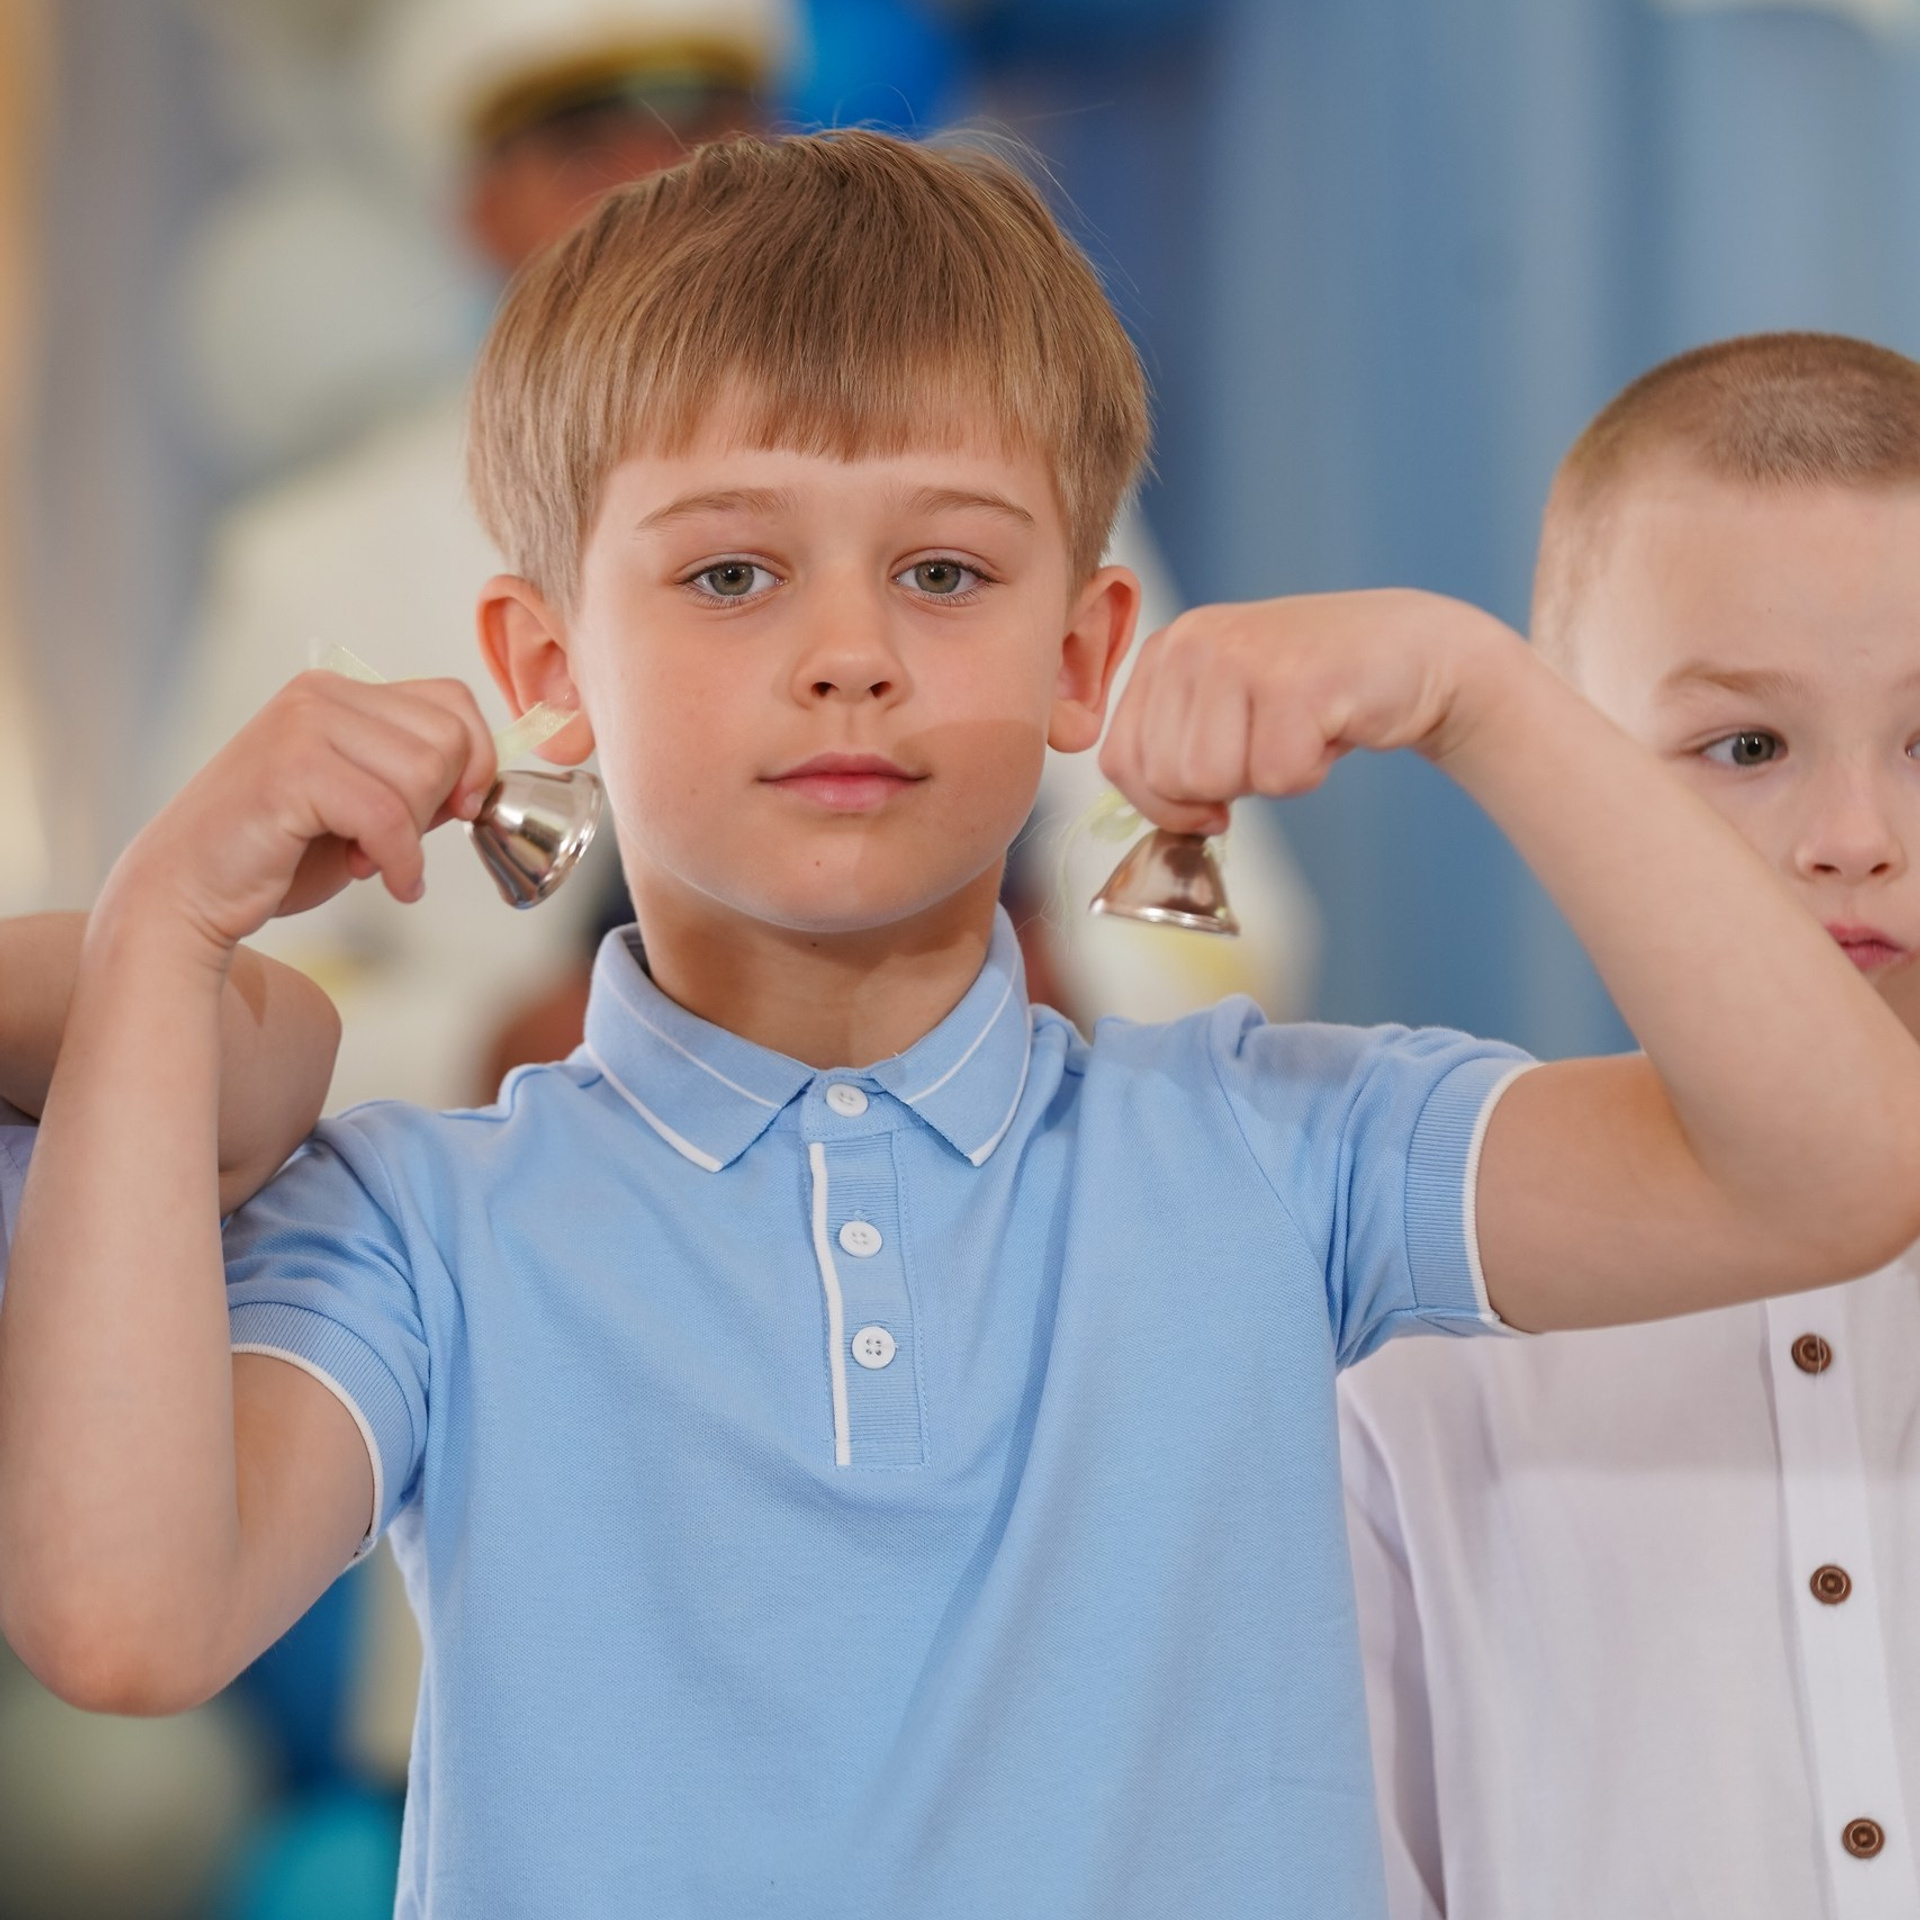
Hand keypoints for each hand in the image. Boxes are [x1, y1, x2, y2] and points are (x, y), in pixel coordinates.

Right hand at [118, 672, 496, 957]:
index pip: (453, 701)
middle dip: (438, 804)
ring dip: (411, 837)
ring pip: (423, 775)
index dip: (476, 760)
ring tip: (367, 857)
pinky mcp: (291, 770)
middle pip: (447, 739)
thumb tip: (483, 779)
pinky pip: (388, 816)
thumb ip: (415, 781)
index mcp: (339, 692)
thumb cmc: (279, 854)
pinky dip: (401, 861)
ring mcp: (302, 726)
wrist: (187, 891)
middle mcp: (319, 695)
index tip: (457, 810)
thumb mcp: (363, 804)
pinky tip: (384, 880)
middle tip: (393, 841)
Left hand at [1098, 589, 1518, 833]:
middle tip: (1272, 744)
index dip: (1164, 804)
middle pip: (1167, 779)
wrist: (1413, 652)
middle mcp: (1192, 642)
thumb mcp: (1225, 712)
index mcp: (1165, 652)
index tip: (1212, 801)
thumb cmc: (1313, 695)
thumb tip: (1160, 821)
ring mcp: (1240, 655)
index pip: (1121, 761)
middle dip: (1225, 789)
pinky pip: (1277, 777)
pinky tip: (1329, 727)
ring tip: (1299, 731)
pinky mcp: (1292, 680)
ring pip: (1214, 781)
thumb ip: (1176, 751)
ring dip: (1269, 778)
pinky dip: (1310, 772)